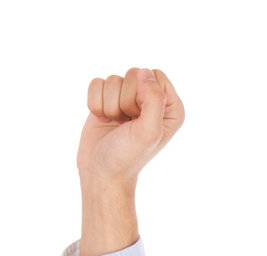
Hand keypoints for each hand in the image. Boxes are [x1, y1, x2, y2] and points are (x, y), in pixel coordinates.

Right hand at [77, 67, 183, 188]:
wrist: (102, 172)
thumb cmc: (128, 156)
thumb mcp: (148, 131)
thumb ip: (154, 99)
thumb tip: (144, 73)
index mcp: (170, 107)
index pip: (155, 76)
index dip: (143, 95)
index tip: (140, 119)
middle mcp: (152, 100)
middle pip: (134, 74)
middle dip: (125, 101)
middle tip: (127, 125)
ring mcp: (129, 98)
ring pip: (113, 79)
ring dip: (110, 105)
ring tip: (116, 125)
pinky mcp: (108, 98)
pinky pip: (97, 83)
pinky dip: (96, 103)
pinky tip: (103, 120)